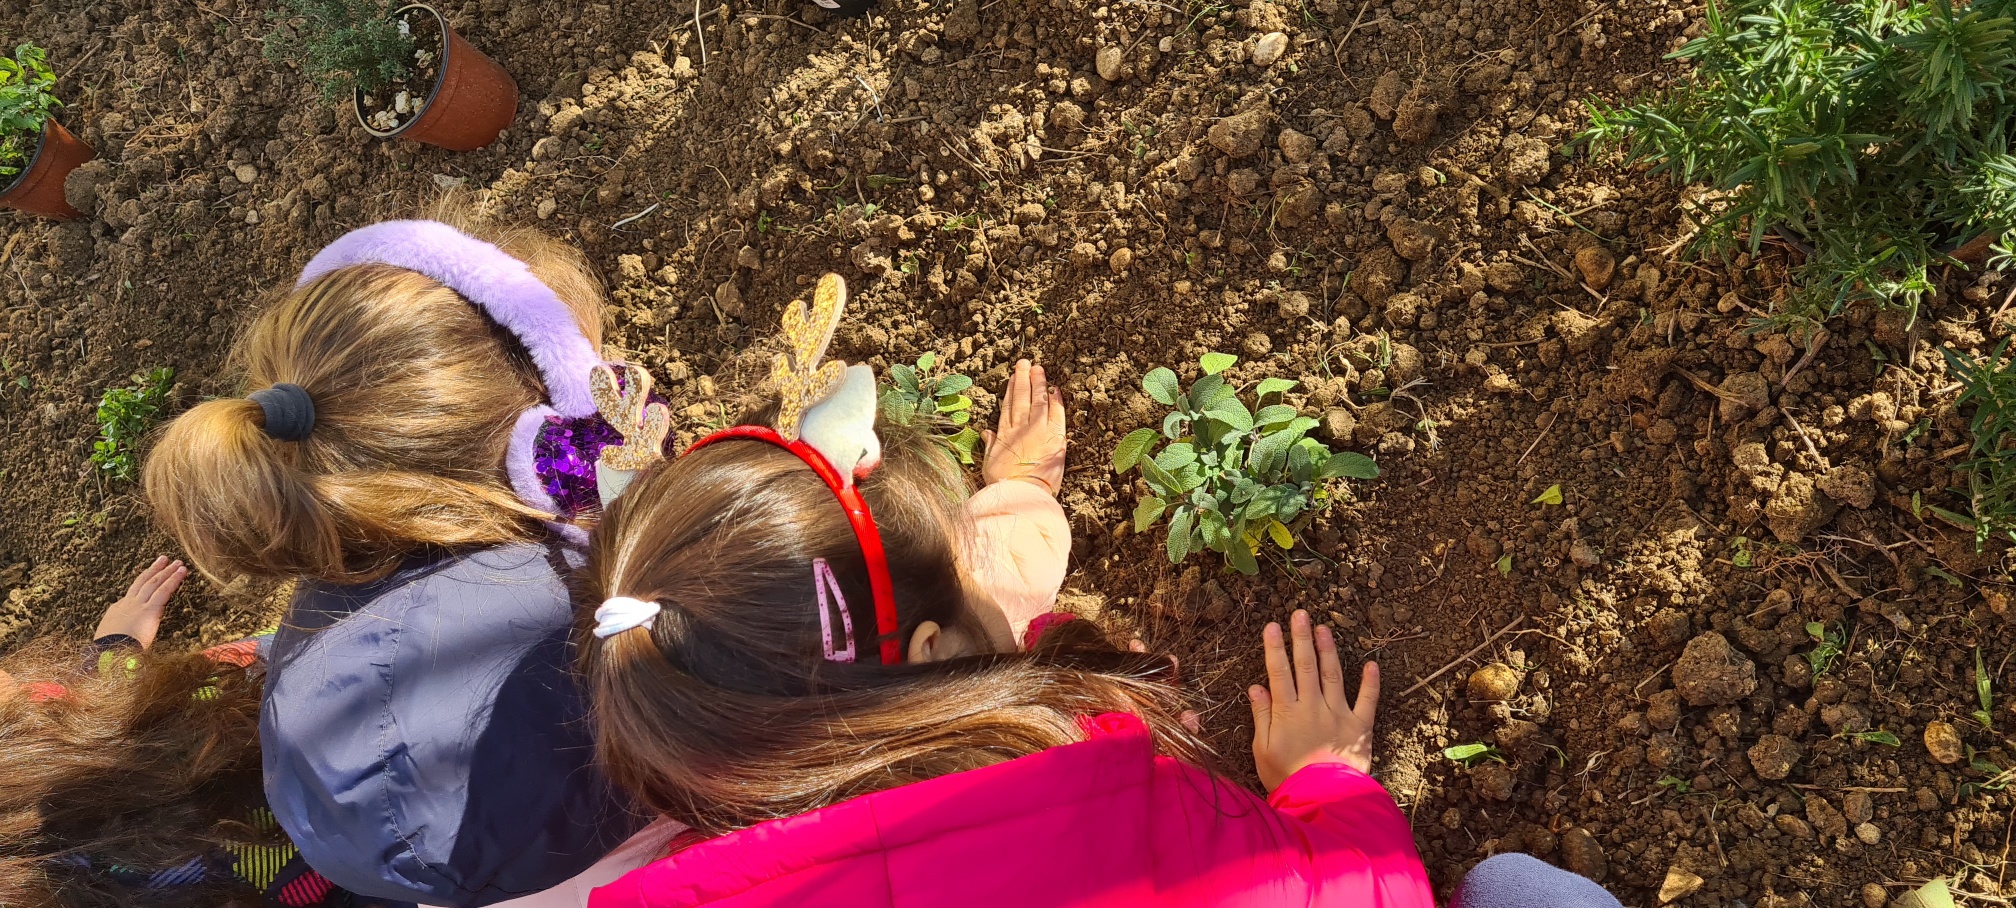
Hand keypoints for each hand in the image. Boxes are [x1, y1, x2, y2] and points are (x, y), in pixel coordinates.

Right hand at [93, 556, 187, 649]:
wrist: (107, 654)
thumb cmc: (109, 653)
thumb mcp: (110, 641)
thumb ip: (120, 635)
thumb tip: (123, 639)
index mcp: (117, 612)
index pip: (132, 596)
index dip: (142, 587)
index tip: (151, 579)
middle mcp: (127, 604)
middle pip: (142, 582)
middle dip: (153, 570)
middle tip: (163, 559)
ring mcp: (138, 605)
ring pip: (154, 583)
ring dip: (166, 571)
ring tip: (177, 562)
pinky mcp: (149, 610)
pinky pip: (164, 591)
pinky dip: (174, 580)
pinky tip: (182, 571)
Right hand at [982, 359, 1065, 494]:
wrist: (1021, 493)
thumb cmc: (1004, 484)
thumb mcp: (990, 464)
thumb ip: (991, 445)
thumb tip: (985, 433)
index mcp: (1004, 434)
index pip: (1007, 406)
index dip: (1010, 390)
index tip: (1013, 377)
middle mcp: (1020, 428)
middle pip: (1021, 398)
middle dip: (1023, 379)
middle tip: (1024, 363)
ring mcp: (1038, 430)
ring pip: (1038, 401)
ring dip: (1038, 384)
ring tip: (1038, 368)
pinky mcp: (1055, 437)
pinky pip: (1057, 414)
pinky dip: (1056, 401)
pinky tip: (1055, 390)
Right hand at [1249, 609, 1378, 791]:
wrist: (1322, 800)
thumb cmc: (1287, 778)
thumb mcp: (1263, 750)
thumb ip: (1262, 716)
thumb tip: (1256, 687)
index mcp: (1288, 712)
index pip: (1279, 672)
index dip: (1274, 648)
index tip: (1272, 626)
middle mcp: (1313, 706)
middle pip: (1305, 665)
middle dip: (1301, 638)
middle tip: (1299, 614)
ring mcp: (1339, 714)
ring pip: (1332, 675)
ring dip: (1328, 650)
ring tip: (1324, 628)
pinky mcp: (1360, 727)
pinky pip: (1368, 700)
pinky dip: (1370, 682)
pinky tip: (1371, 664)